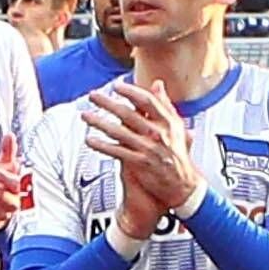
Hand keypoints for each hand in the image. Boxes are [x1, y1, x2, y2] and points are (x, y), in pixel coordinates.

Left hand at [83, 78, 200, 225]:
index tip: (117, 86)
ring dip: (100, 123)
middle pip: (129, 114)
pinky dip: (102, 146)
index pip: (147, 101)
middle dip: (108, 103)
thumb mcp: (177, 127)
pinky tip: (90, 140)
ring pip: (119, 132)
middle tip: (94, 96)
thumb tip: (158, 84)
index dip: (131, 92)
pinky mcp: (140, 163)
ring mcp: (149, 148)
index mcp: (168, 122)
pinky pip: (117, 151)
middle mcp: (159, 133)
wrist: (183, 186)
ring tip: (85, 116)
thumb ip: (165, 104)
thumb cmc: (177, 154)